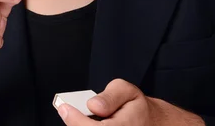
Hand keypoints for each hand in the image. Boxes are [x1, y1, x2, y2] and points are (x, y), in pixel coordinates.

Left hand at [57, 79, 203, 125]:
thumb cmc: (136, 107)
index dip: (75, 120)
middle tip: (67, 111)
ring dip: (79, 125)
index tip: (64, 108)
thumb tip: (93, 105)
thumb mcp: (127, 91)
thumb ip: (110, 96)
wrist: (151, 124)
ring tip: (80, 117)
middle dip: (75, 124)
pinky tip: (85, 122)